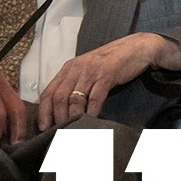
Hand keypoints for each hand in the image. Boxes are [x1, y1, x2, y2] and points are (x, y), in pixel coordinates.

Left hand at [37, 32, 180, 131]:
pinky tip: (92, 121)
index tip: (44, 126)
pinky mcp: (106, 75)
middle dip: (57, 118)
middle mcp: (77, 68)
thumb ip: (76, 84)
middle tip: (59, 132)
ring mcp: (91, 71)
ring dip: (73, 117)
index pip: (48, 91)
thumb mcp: (88, 70)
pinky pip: (95, 98)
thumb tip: (65, 109)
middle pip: (59, 97)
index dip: (44, 111)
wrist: (136, 48)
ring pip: (75, 99)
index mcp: (69, 68)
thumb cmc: (112, 62)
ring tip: (73, 131)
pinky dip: (92, 112)